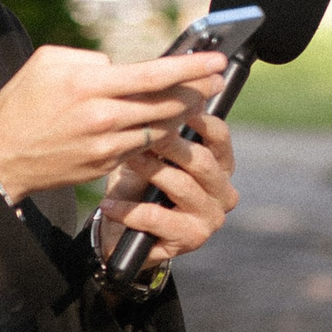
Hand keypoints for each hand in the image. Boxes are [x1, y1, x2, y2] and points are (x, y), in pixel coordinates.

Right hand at [0, 47, 226, 198]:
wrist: (0, 156)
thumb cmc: (21, 103)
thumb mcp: (47, 63)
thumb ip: (90, 59)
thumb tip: (121, 65)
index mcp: (88, 85)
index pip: (153, 74)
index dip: (191, 68)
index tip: (217, 60)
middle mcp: (101, 117)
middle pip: (166, 103)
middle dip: (198, 90)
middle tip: (215, 80)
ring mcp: (105, 146)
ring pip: (161, 128)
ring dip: (182, 114)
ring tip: (195, 99)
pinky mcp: (105, 166)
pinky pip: (143, 148)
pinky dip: (159, 135)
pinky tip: (166, 124)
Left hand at [94, 114, 238, 266]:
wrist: (122, 236)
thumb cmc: (138, 188)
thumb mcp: (148, 156)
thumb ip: (159, 132)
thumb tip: (155, 92)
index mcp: (220, 167)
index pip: (219, 136)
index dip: (198, 119)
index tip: (170, 106)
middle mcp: (224, 192)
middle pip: (201, 160)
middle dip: (170, 144)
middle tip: (142, 131)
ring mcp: (212, 217)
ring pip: (181, 186)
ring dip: (150, 171)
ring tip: (125, 160)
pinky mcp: (193, 238)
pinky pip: (158, 218)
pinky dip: (130, 211)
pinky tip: (108, 206)